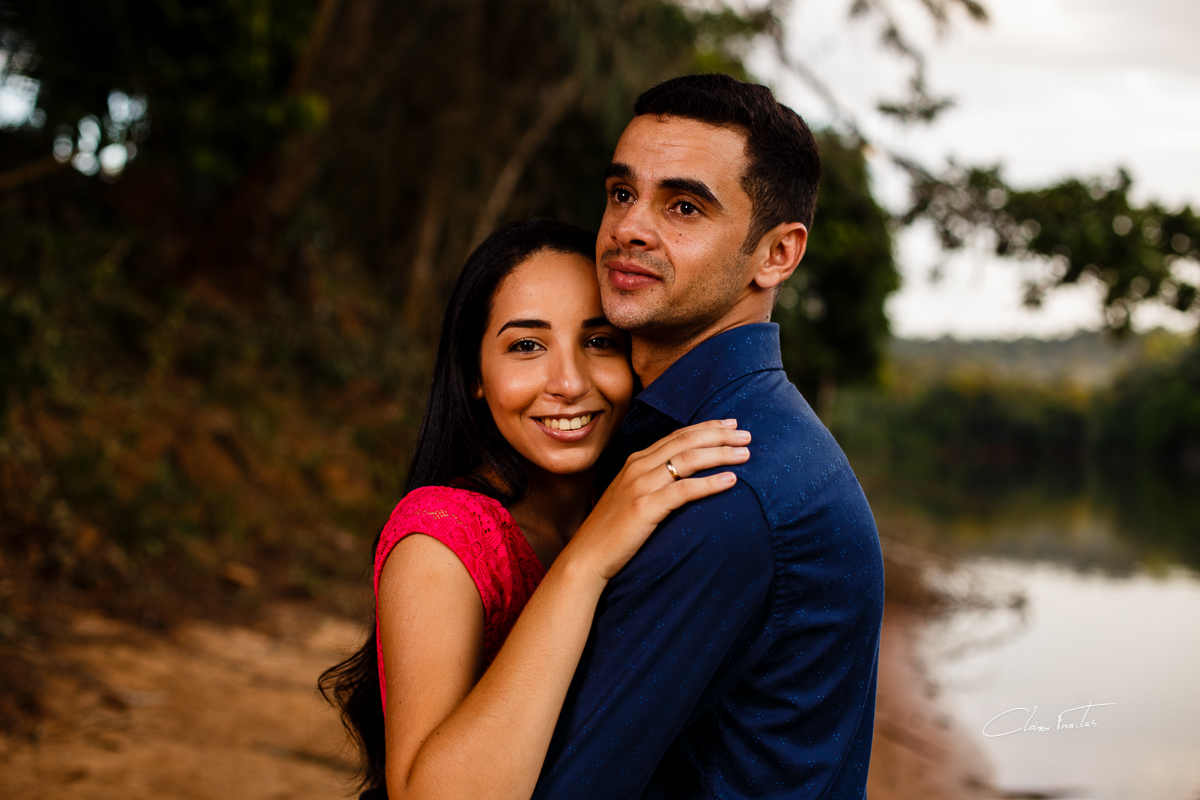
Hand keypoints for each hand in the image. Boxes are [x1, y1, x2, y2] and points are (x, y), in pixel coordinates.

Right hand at [564, 419, 749, 580]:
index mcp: (636, 461)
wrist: (587, 556)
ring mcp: (640, 485)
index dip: (706, 427)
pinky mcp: (644, 507)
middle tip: (746, 435)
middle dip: (719, 435)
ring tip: (745, 454)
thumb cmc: (613, 531)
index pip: (677, 436)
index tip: (731, 424)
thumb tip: (681, 479)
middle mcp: (638, 467)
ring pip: (687, 460)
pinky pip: (683, 490)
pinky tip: (730, 480)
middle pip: (686, 442)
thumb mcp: (631, 496)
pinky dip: (709, 483)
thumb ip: (652, 482)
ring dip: (720, 454)